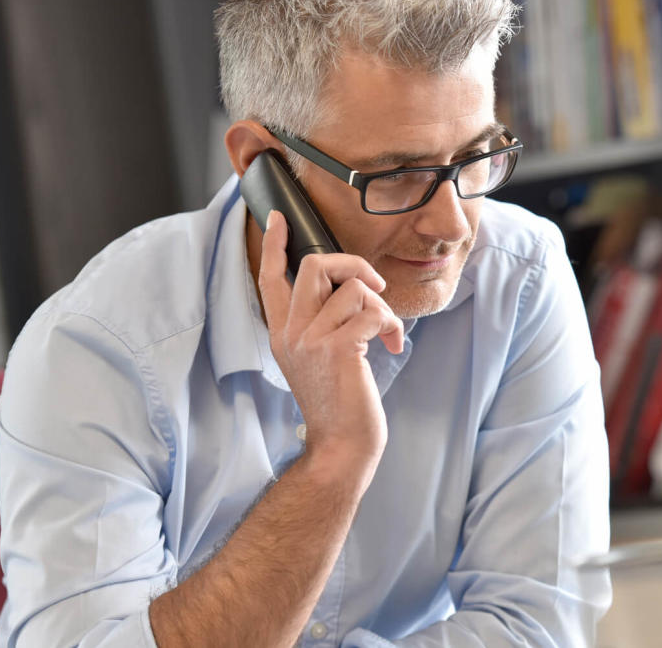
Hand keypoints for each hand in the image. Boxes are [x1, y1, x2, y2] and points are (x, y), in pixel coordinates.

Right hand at [258, 210, 404, 466]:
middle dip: (355, 264)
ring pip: (355, 288)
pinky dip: (391, 324)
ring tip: (386, 333)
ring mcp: (311, 340)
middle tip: (375, 286)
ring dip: (383, 307)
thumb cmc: (340, 401)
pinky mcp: (337, 349)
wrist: (342, 443)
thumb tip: (350, 286)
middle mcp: (291, 333)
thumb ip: (321, 322)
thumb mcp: (318, 358)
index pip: (270, 278)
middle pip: (316, 265)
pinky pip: (372, 311)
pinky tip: (391, 346)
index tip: (279, 218)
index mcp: (283, 333)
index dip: (276, 244)